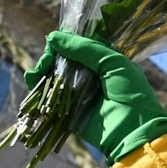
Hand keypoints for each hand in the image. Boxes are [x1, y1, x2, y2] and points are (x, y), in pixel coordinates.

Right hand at [25, 30, 166, 162]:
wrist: (133, 130)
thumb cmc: (130, 93)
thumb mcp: (113, 63)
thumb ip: (85, 49)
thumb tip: (53, 36)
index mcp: (104, 62)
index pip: (77, 46)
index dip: (63, 43)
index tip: (54, 44)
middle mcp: (89, 75)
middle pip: (61, 60)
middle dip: (49, 57)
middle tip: (46, 62)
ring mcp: (77, 92)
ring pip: (52, 75)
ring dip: (41, 70)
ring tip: (37, 72)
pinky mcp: (67, 109)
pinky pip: (48, 95)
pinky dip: (37, 86)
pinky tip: (33, 80)